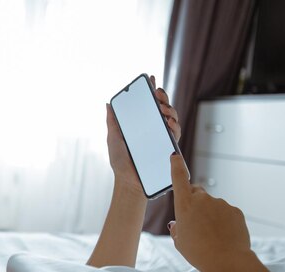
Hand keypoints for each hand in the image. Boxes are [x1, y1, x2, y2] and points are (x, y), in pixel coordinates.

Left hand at [106, 75, 181, 194]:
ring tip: (162, 110)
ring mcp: (161, 136)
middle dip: (162, 96)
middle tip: (157, 94)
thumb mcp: (113, 139)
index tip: (150, 78)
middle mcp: (152, 128)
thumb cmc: (120, 162)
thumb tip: (108, 104)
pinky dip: (174, 125)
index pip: (147, 104)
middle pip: (162, 106)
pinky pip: (176, 132)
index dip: (150, 90)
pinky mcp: (168, 146)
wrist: (129, 181)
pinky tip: (168, 123)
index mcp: (140, 124)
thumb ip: (112, 122)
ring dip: (169, 109)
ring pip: (172, 116)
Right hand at [168, 153, 251, 271]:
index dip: (176, 166)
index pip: (179, 179)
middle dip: (195, 202)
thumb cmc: (198, 252)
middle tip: (195, 222)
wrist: (227, 261)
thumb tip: (178, 223)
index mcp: (184, 205)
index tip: (175, 156)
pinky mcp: (235, 211)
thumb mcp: (179, 241)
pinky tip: (222, 235)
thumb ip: (177, 228)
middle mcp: (203, 199)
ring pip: (212, 205)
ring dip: (210, 215)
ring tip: (211, 235)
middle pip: (197, 193)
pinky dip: (223, 221)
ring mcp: (220, 204)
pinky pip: (226, 212)